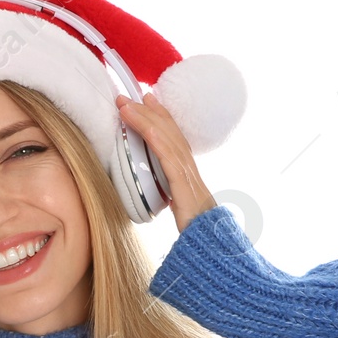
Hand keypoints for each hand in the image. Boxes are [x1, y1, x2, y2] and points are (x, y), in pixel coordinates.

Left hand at [116, 92, 216, 232]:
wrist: (210, 242)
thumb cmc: (195, 227)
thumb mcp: (177, 205)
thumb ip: (168, 191)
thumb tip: (158, 188)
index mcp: (185, 170)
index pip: (171, 135)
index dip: (159, 115)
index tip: (145, 100)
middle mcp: (187, 166)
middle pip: (168, 130)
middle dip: (147, 111)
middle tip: (128, 96)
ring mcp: (187, 173)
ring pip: (165, 138)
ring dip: (145, 119)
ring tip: (127, 106)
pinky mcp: (183, 184)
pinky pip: (169, 158)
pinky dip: (157, 140)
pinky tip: (146, 128)